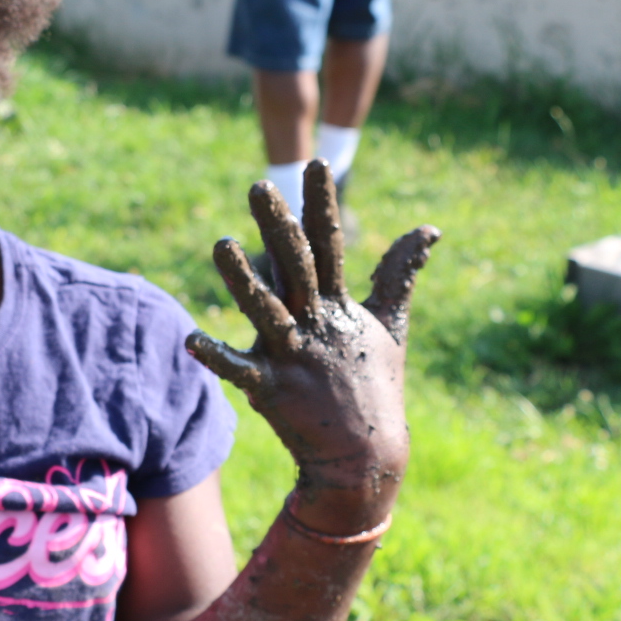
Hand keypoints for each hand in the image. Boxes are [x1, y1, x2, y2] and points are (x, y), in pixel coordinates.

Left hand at [187, 161, 439, 530]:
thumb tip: (429, 229)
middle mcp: (316, 324)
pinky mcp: (271, 390)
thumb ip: (399, 274)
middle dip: (278, 226)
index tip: (315, 162)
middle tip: (259, 187)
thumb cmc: (376, 386)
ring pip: (264, 309)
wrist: (366, 458)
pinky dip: (216, 356)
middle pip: (295, 266)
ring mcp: (293, 356)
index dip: (321, 203)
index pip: (330, 243)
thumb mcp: (391, 325)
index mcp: (339, 306)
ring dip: (242, 279)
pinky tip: (191, 339)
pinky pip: (239, 370)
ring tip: (221, 244)